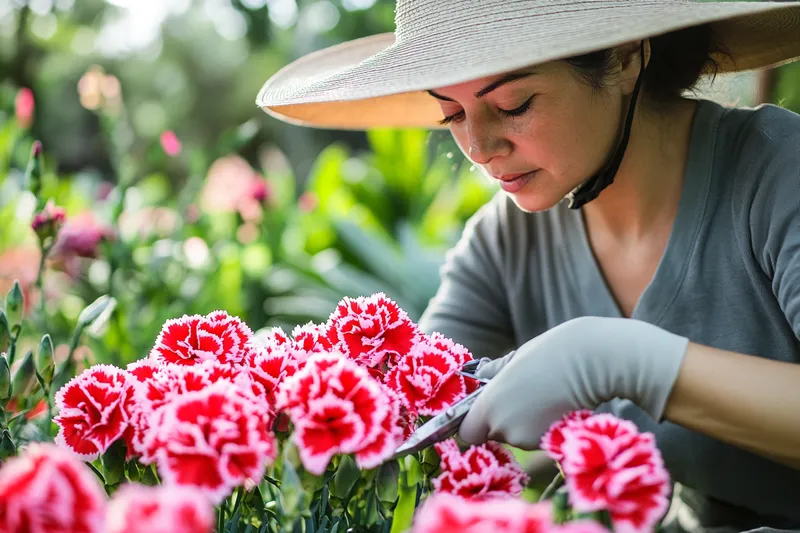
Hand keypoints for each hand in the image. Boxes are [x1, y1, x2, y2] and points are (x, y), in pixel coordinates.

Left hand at [458, 316, 689, 448]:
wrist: (596, 360)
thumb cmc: (553, 352)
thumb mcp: (517, 357)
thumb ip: (494, 374)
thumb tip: (479, 377)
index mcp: (490, 404)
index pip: (468, 432)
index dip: (475, 423)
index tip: (487, 410)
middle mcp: (505, 427)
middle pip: (494, 434)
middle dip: (504, 420)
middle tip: (525, 395)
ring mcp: (529, 439)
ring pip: (519, 437)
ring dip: (526, 423)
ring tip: (545, 396)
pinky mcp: (552, 444)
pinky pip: (540, 439)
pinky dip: (546, 428)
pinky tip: (558, 407)